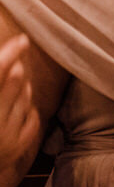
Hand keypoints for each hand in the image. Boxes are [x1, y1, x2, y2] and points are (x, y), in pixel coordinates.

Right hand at [0, 35, 39, 181]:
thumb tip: (10, 62)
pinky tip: (20, 106)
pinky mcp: (18, 146)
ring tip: (14, 85)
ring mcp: (7, 136)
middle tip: (17, 59)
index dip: (10, 53)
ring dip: (22, 88)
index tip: (23, 39)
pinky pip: (32, 116)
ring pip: (25, 98)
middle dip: (16, 69)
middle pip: (15, 82)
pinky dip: (27, 109)